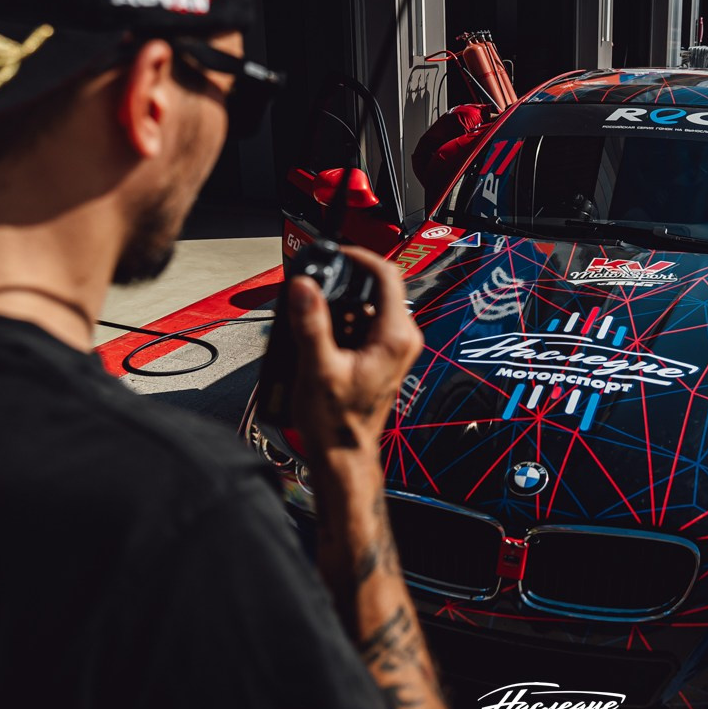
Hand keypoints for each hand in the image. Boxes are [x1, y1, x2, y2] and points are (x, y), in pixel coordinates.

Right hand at [286, 246, 422, 478]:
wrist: (344, 454)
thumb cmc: (336, 421)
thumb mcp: (318, 368)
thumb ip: (311, 323)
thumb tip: (306, 287)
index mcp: (395, 336)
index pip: (386, 275)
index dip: (359, 258)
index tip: (335, 255)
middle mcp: (402, 338)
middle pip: (376, 289)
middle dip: (343, 286)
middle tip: (314, 293)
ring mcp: (394, 347)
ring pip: (367, 306)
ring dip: (340, 307)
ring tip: (315, 326)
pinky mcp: (383, 355)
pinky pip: (364, 324)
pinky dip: (343, 324)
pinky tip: (323, 340)